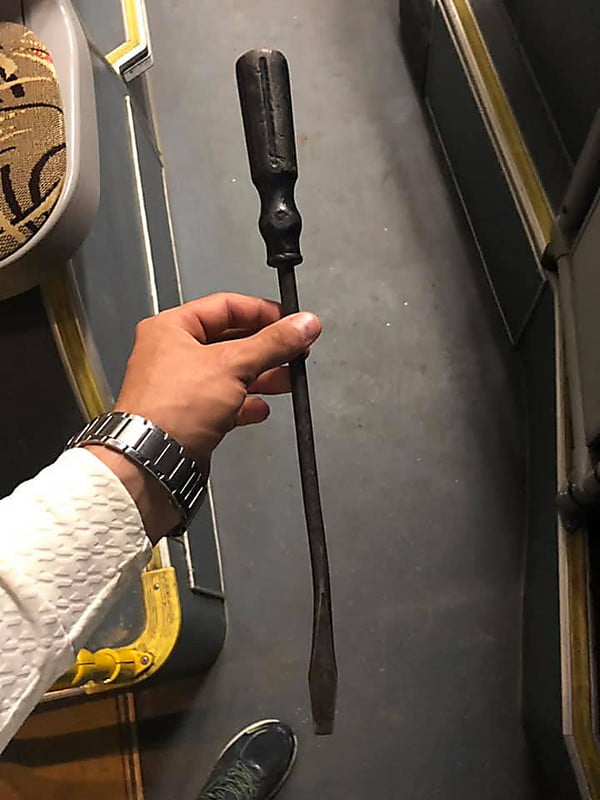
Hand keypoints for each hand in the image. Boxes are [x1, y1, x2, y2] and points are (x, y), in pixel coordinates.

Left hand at [91, 293, 321, 542]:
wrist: (152, 462)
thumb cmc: (170, 410)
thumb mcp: (232, 365)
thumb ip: (272, 343)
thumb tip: (303, 324)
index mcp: (171, 328)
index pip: (226, 306)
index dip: (262, 312)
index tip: (290, 321)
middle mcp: (173, 354)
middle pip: (231, 340)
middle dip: (267, 348)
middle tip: (295, 350)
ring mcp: (181, 387)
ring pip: (231, 373)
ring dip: (262, 376)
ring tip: (288, 379)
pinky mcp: (189, 417)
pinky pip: (225, 404)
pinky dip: (245, 404)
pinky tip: (260, 409)